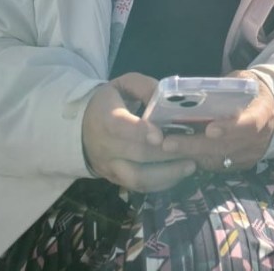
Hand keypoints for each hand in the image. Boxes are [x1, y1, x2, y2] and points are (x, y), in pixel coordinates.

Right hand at [82, 72, 196, 190]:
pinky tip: (179, 174)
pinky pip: (139, 187)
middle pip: (137, 155)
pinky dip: (161, 184)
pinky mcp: (116, 180)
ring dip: (166, 174)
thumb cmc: (109, 102)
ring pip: (138, 178)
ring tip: (190, 166)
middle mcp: (106, 147)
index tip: (161, 136)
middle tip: (192, 149)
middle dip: (166, 154)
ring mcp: (110, 167)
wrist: (81, 128)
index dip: (141, 132)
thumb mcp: (123, 85)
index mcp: (105, 119)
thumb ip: (145, 87)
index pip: (120, 129)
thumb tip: (167, 97)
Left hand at [160, 71, 273, 172]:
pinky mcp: (241, 165)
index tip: (209, 130)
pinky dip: (198, 160)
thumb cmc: (253, 91)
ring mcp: (249, 156)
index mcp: (262, 113)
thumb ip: (227, 85)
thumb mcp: (246, 80)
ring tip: (167, 147)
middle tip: (168, 142)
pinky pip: (217, 166)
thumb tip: (197, 88)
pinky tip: (180, 153)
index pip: (248, 124)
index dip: (229, 128)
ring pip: (218, 160)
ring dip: (191, 154)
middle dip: (195, 145)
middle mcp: (257, 140)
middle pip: (225, 147)